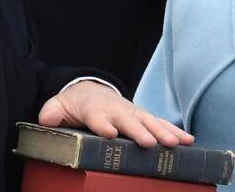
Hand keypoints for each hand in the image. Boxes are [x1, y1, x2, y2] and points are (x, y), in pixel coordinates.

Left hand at [38, 80, 194, 147]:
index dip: (102, 124)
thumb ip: (52, 112)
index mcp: (94, 109)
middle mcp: (116, 110)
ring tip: (175, 144)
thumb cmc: (75, 104)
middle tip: (149, 143)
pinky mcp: (143, 117)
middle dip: (139, 131)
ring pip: (149, 122)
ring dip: (163, 132)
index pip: (97, 116)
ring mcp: (132, 113)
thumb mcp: (58, 106)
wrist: (91, 90)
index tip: (110, 133)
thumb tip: (45, 119)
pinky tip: (188, 141)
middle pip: (128, 121)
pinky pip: (160, 124)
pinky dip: (174, 131)